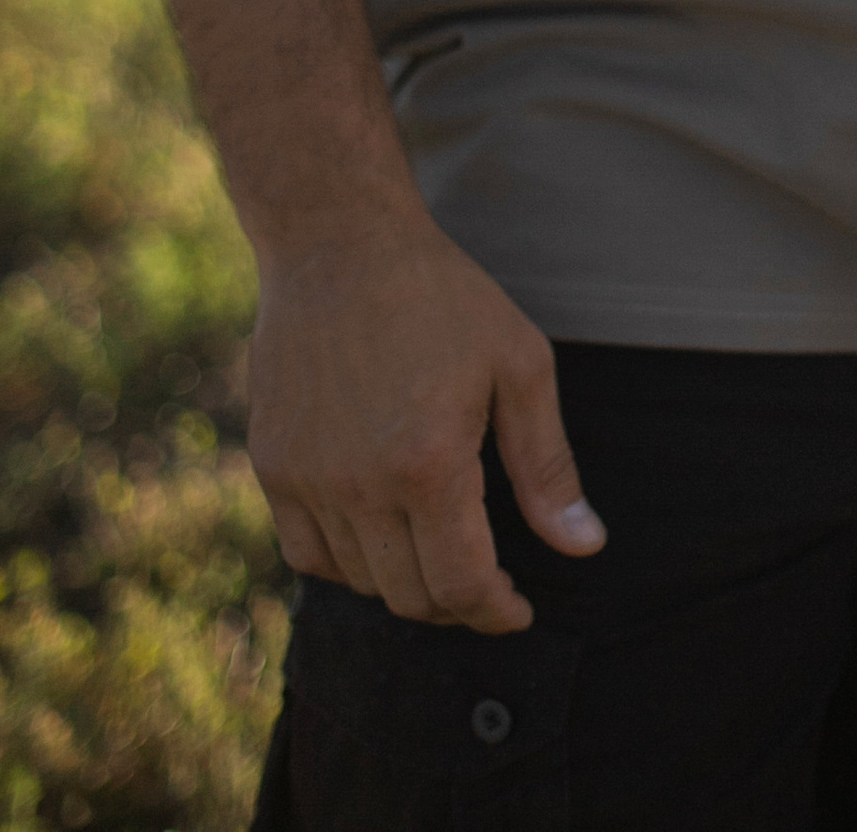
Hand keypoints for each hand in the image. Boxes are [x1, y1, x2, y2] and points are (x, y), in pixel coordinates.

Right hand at [248, 206, 603, 632]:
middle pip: (410, 595)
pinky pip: (307, 555)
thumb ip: (546, 466)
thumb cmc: (441, 296)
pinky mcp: (272, 467)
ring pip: (360, 582)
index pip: (460, 585)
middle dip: (458, 604)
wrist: (338, 243)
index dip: (494, 612)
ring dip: (405, 582)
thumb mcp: (517, 364)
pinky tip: (380, 532)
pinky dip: (348, 563)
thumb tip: (584, 546)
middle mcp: (358, 486)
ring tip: (438, 545)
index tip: (517, 608)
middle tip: (486, 581)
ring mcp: (306, 480)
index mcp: (427, 464)